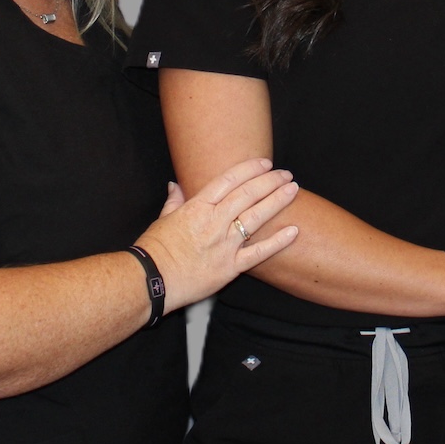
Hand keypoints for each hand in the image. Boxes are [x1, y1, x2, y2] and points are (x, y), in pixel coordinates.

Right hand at [134, 157, 299, 310]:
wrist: (151, 280)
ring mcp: (224, 244)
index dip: (250, 169)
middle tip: (286, 174)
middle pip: (247, 195)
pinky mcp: (230, 267)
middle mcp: (214, 222)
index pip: (229, 180)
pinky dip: (277, 242)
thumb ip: (174, 201)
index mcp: (197, 207)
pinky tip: (293, 231)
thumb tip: (175, 185)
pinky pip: (258, 253)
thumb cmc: (154, 249)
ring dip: (276, 201)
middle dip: (269, 181)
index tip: (265, 163)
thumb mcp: (163, 219)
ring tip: (292, 190)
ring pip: (256, 217)